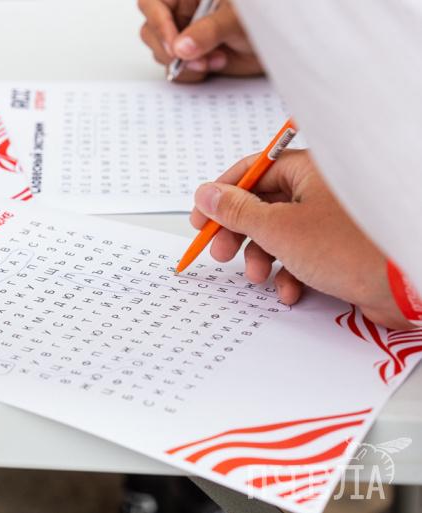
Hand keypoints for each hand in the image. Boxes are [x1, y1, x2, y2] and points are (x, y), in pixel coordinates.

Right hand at [138, 0, 262, 81]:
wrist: (281, 40)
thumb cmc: (264, 15)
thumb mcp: (236, 18)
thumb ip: (208, 31)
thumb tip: (181, 47)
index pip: (153, 4)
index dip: (158, 25)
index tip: (174, 47)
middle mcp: (183, 12)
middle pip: (151, 31)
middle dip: (170, 50)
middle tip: (193, 58)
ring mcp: (186, 35)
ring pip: (162, 53)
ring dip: (185, 64)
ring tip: (215, 59)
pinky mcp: (192, 56)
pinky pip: (177, 69)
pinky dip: (192, 74)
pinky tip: (214, 65)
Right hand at [189, 150, 413, 329]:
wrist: (407, 283)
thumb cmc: (352, 247)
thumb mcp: (279, 229)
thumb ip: (237, 212)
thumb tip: (206, 194)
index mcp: (308, 170)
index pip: (252, 173)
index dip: (221, 197)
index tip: (201, 220)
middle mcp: (319, 190)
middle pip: (262, 206)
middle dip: (239, 234)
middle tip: (220, 252)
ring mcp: (330, 220)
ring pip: (279, 235)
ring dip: (262, 258)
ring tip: (259, 276)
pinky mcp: (339, 248)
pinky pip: (301, 255)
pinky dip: (290, 273)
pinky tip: (291, 289)